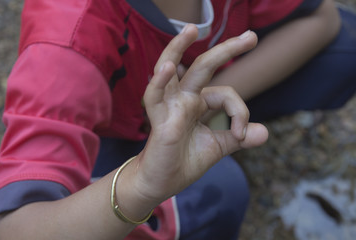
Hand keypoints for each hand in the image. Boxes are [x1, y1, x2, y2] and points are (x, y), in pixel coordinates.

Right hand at [135, 25, 267, 203]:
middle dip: (226, 50)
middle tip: (252, 36)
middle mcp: (184, 99)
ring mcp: (170, 106)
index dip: (240, 111)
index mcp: (199, 103)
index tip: (242, 134)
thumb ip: (238, 137)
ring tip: (191, 29)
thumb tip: (265, 132)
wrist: (163, 182)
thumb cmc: (185, 162)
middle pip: (203, 67)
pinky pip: (155, 96)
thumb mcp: (218, 147)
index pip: (225, 94)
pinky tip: (168, 67)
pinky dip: (160, 81)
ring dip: (177, 48)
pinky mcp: (158, 120)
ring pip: (170, 69)